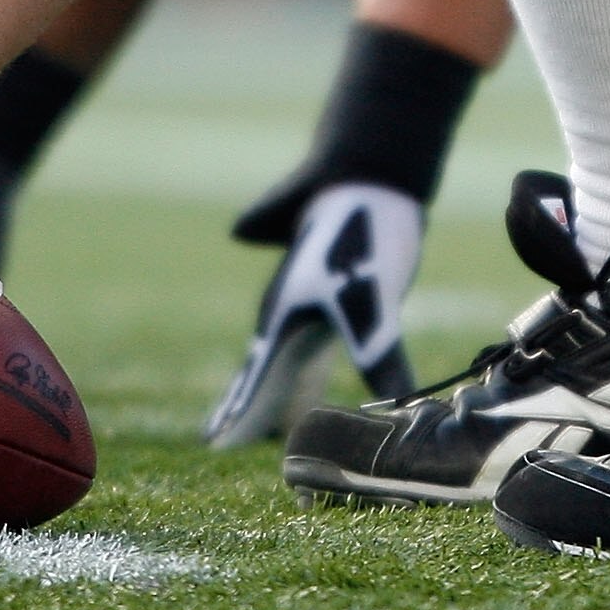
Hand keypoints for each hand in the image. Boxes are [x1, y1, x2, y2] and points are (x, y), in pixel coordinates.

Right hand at [205, 181, 424, 446]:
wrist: (368, 163)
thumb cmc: (366, 231)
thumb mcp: (377, 299)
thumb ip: (382, 356)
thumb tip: (395, 406)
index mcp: (285, 314)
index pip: (256, 377)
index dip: (240, 413)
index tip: (215, 446)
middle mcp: (286, 304)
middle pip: (256, 365)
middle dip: (239, 403)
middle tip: (214, 442)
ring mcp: (303, 290)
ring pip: (273, 346)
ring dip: (259, 381)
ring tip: (245, 411)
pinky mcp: (328, 279)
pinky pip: (298, 328)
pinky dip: (290, 357)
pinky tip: (295, 363)